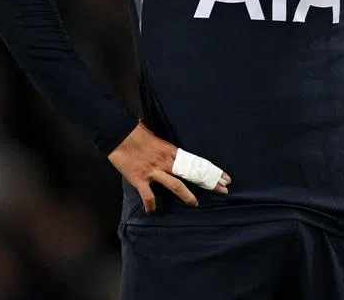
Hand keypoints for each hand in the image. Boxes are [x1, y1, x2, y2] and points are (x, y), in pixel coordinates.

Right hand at [106, 121, 230, 212]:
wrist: (119, 133)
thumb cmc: (137, 132)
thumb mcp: (157, 138)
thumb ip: (167, 148)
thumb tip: (174, 150)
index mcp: (172, 151)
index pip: (196, 163)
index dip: (211, 171)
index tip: (225, 178)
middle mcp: (166, 161)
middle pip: (192, 174)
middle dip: (208, 183)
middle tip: (223, 190)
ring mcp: (154, 171)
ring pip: (175, 185)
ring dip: (186, 195)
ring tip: (195, 203)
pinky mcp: (140, 179)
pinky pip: (148, 196)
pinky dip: (152, 205)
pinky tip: (153, 210)